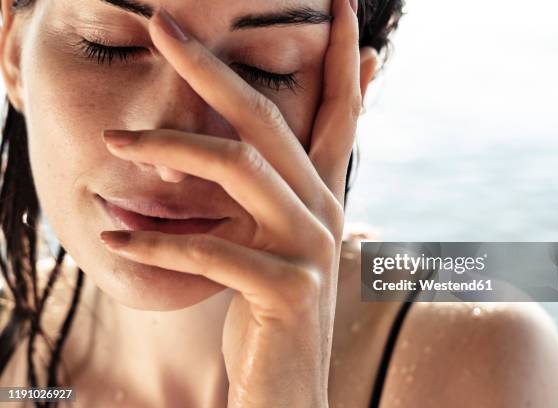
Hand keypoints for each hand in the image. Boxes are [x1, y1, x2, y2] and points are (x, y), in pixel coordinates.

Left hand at [99, 0, 360, 405]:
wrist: (289, 389)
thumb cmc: (268, 308)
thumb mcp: (269, 240)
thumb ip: (262, 193)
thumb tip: (238, 147)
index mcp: (322, 194)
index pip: (339, 109)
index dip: (343, 55)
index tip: (343, 3)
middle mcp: (324, 210)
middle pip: (269, 118)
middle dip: (215, 65)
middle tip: (164, 23)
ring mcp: (311, 248)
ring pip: (238, 167)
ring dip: (168, 147)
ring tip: (113, 142)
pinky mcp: (288, 290)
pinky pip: (211, 251)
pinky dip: (157, 244)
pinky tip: (116, 243)